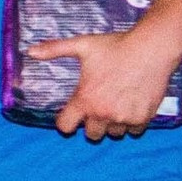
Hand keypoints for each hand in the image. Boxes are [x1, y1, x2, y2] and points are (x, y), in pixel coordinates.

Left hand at [29, 28, 181, 140]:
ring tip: (116, 105)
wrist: (151, 49)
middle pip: (91, 135)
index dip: (66, 121)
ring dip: (113, 124)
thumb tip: (30, 51)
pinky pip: (134, 131)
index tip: (72, 114)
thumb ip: (55, 50)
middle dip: (92, 124)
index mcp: (85, 100)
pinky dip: (132, 123)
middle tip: (98, 108)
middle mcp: (103, 113)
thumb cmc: (115, 47)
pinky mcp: (143, 118)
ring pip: (114, 133)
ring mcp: (124, 118)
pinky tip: (131, 106)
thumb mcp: (82, 45)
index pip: (65, 126)